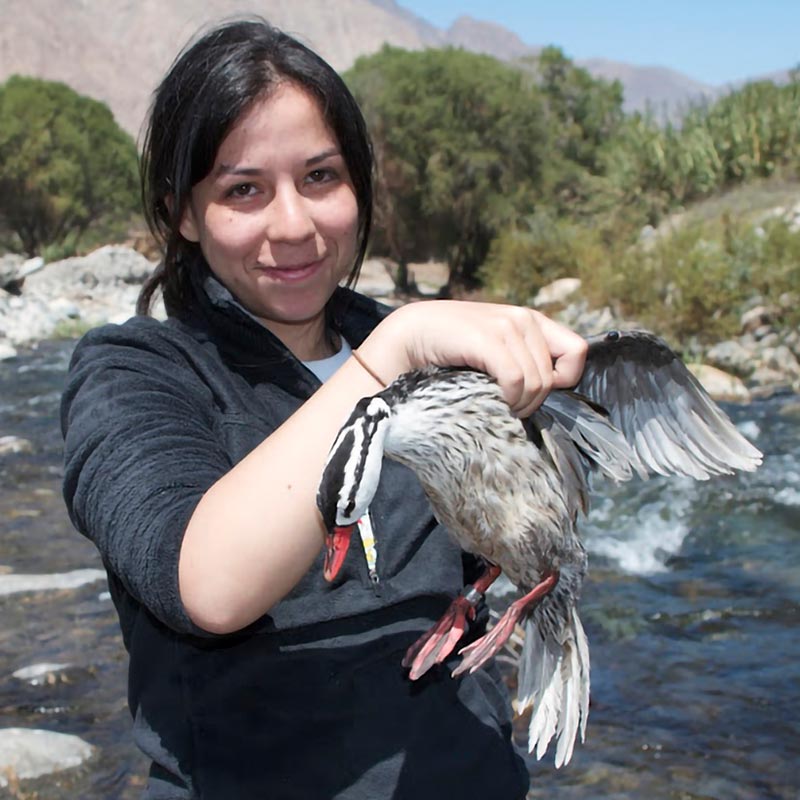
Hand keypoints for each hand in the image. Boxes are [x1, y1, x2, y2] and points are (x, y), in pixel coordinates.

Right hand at [362, 301, 587, 417]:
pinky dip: (506, 399)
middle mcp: (523, 318)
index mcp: (531, 320)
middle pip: (552, 377)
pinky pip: (516, 380)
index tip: (533, 391)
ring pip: (536, 383)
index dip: (564, 379)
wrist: (410, 336)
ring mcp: (506, 326)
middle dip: (532, 402)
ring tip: (496, 405)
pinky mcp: (488, 338)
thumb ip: (522, 359)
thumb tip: (549, 390)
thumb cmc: (452, 351)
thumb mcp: (495, 350)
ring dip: (517, 404)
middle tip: (506, 407)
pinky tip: (490, 400)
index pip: (577, 352)